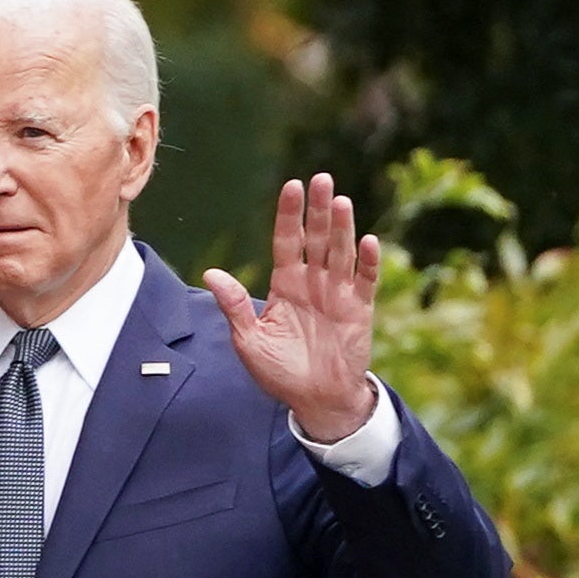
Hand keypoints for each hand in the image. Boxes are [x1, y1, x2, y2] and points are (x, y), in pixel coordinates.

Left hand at [204, 173, 380, 443]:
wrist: (314, 399)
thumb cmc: (279, 371)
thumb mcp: (249, 340)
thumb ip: (234, 306)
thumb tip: (210, 274)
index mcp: (286, 285)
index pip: (287, 241)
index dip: (289, 215)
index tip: (291, 185)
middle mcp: (313, 283)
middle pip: (317, 238)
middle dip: (317, 210)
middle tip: (320, 178)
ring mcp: (338, 294)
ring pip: (341, 253)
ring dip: (341, 228)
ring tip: (339, 201)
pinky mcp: (359, 310)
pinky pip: (365, 281)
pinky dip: (367, 262)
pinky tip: (367, 241)